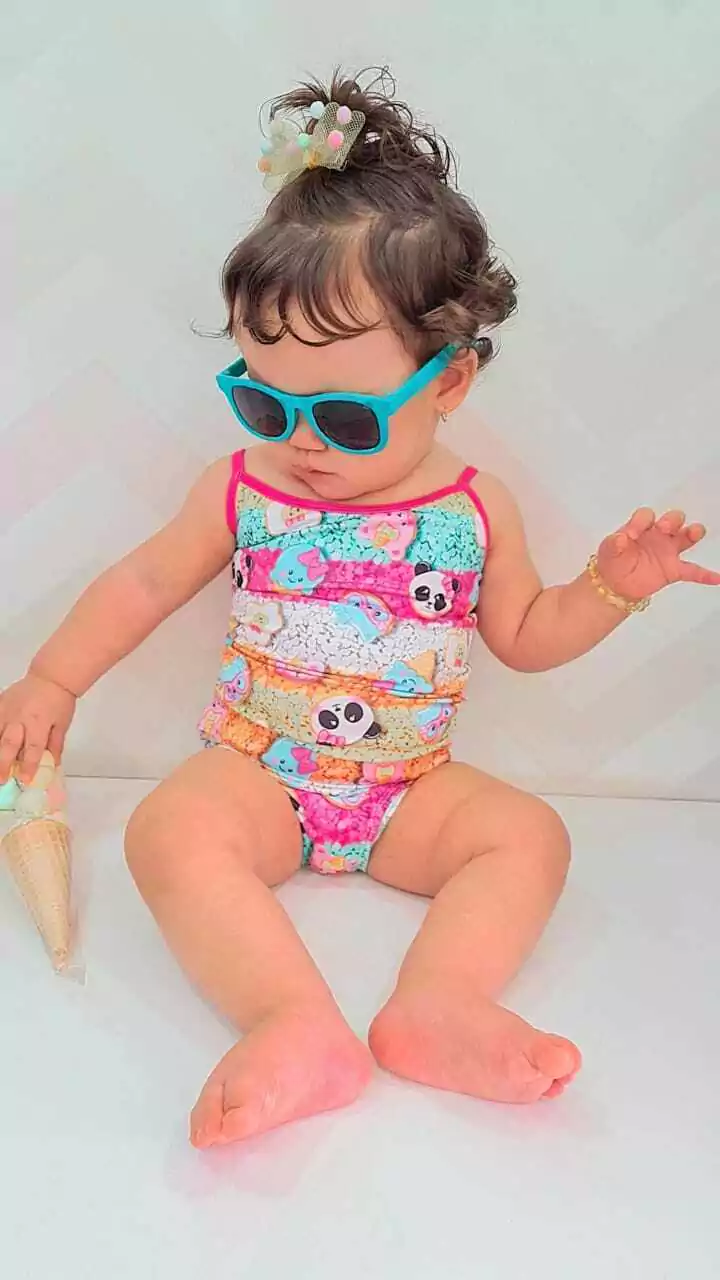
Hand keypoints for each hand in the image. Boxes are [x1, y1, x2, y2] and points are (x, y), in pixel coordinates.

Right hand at [0, 674, 76, 784]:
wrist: (50, 676)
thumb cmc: (59, 701)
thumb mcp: (62, 724)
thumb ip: (55, 745)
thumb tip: (52, 765)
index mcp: (39, 724)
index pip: (33, 749)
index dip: (29, 766)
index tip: (25, 780)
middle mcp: (21, 719)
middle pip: (9, 744)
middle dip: (4, 764)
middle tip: (1, 780)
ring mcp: (7, 711)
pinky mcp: (0, 704)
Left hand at [596, 509, 719, 601]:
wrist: (615, 585)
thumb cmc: (613, 561)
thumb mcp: (607, 551)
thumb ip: (612, 543)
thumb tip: (619, 538)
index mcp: (641, 526)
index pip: (646, 516)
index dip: (641, 522)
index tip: (632, 535)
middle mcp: (658, 534)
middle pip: (672, 519)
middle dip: (671, 520)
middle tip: (665, 528)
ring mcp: (668, 551)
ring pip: (686, 537)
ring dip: (692, 532)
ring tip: (695, 532)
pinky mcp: (674, 569)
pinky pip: (693, 571)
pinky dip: (705, 575)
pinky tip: (717, 577)